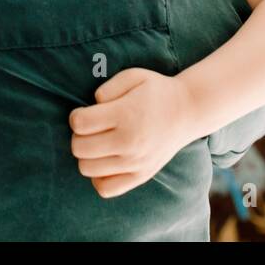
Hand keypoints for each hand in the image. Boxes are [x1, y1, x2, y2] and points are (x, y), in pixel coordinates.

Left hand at [68, 68, 198, 198]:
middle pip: (79, 147)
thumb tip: (91, 107)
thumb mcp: (134, 76)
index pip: (80, 124)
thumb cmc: (156, 91)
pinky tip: (105, 161)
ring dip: (87, 155)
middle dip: (79, 135)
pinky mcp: (140, 176)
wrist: (187, 112)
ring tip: (99, 143)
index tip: (85, 113)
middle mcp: (129, 142)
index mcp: (126, 115)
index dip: (77, 116)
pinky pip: (105, 188)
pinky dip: (98, 176)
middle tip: (92, 128)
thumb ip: (107, 88)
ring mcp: (135, 163)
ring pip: (86, 168)